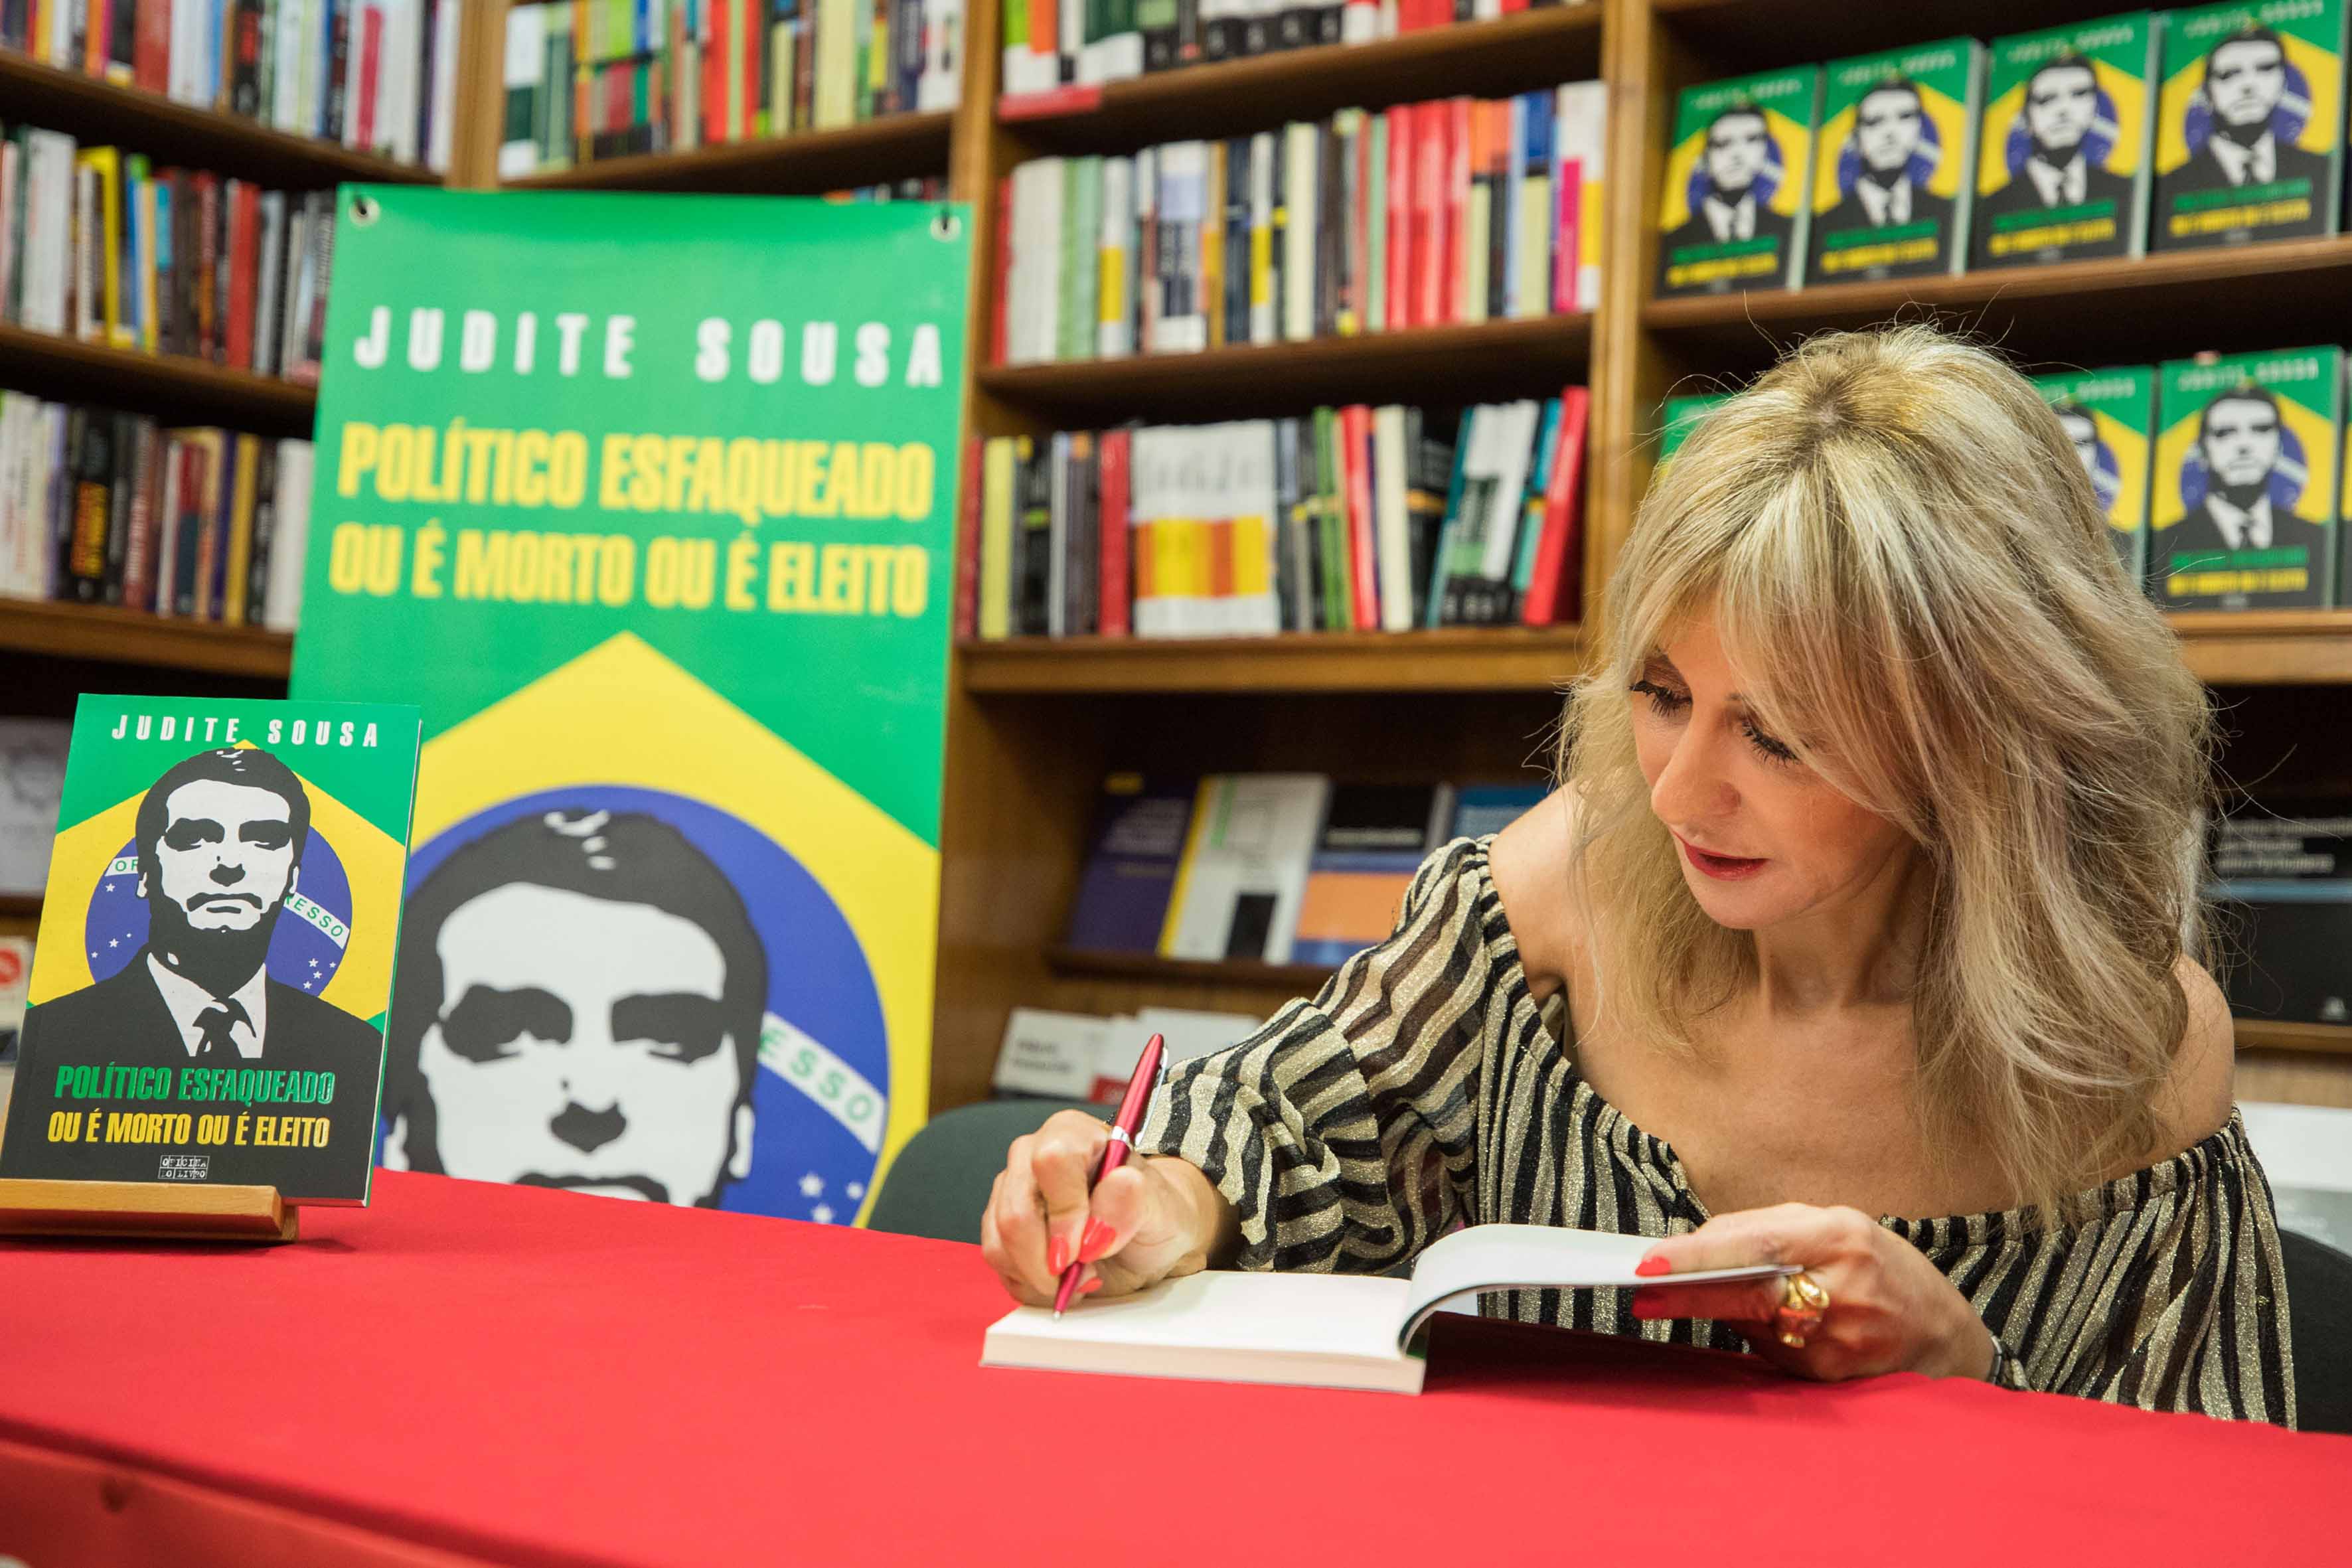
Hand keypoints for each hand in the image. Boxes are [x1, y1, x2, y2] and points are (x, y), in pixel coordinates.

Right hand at [979, 1110, 1220, 1306]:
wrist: (1143, 1242)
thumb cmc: (1153, 1217)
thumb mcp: (1162, 1210)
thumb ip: (1136, 1200)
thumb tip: (1110, 1193)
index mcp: (1074, 1134)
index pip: (1051, 1161)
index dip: (1065, 1213)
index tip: (1085, 1250)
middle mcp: (1032, 1155)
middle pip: (1016, 1212)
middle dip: (1050, 1260)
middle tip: (1085, 1274)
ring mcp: (1010, 1190)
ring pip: (1000, 1243)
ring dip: (1041, 1276)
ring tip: (1081, 1275)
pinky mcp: (997, 1225)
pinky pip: (998, 1263)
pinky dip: (1030, 1283)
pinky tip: (1061, 1278)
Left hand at [1629, 1203, 1995, 1381]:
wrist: (1940, 1332)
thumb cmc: (1880, 1265)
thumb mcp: (1833, 1224)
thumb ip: (1766, 1226)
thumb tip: (1695, 1242)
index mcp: (1841, 1238)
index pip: (1759, 1245)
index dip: (1701, 1254)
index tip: (1652, 1262)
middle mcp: (1842, 1291)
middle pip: (1748, 1294)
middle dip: (1687, 1294)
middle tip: (1640, 1290)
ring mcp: (1836, 1340)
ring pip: (1750, 1322)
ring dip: (1716, 1308)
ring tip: (1685, 1292)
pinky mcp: (1826, 1374)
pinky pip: (1767, 1347)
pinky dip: (1750, 1329)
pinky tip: (1755, 1317)